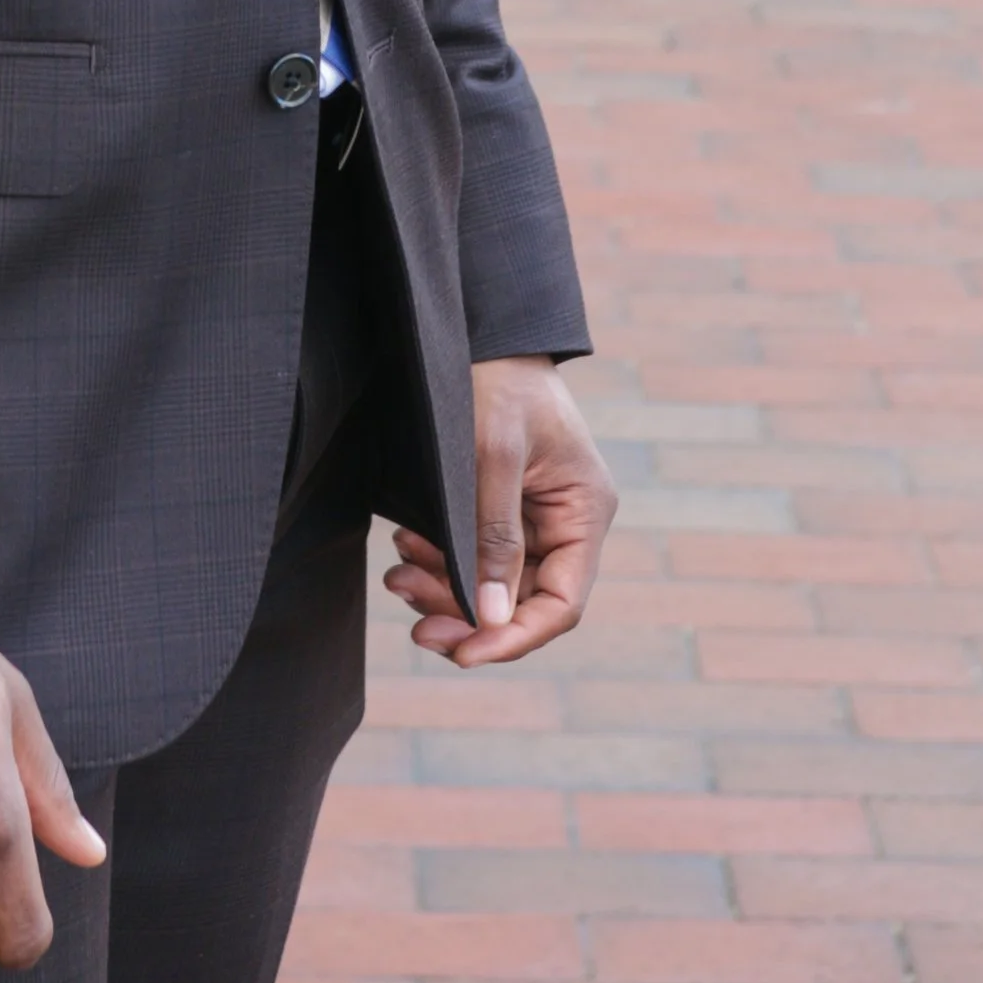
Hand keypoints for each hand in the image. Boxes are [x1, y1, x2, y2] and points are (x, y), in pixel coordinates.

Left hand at [382, 356, 615, 668]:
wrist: (484, 329)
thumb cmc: (497, 378)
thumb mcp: (494, 453)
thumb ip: (494, 537)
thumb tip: (492, 618)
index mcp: (584, 511)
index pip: (561, 603)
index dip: (513, 637)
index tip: (462, 652)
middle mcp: (566, 522)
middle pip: (523, 601)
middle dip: (466, 614)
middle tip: (415, 624)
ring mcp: (534, 516)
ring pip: (492, 584)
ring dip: (446, 588)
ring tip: (398, 574)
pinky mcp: (502, 507)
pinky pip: (474, 552)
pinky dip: (441, 558)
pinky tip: (407, 545)